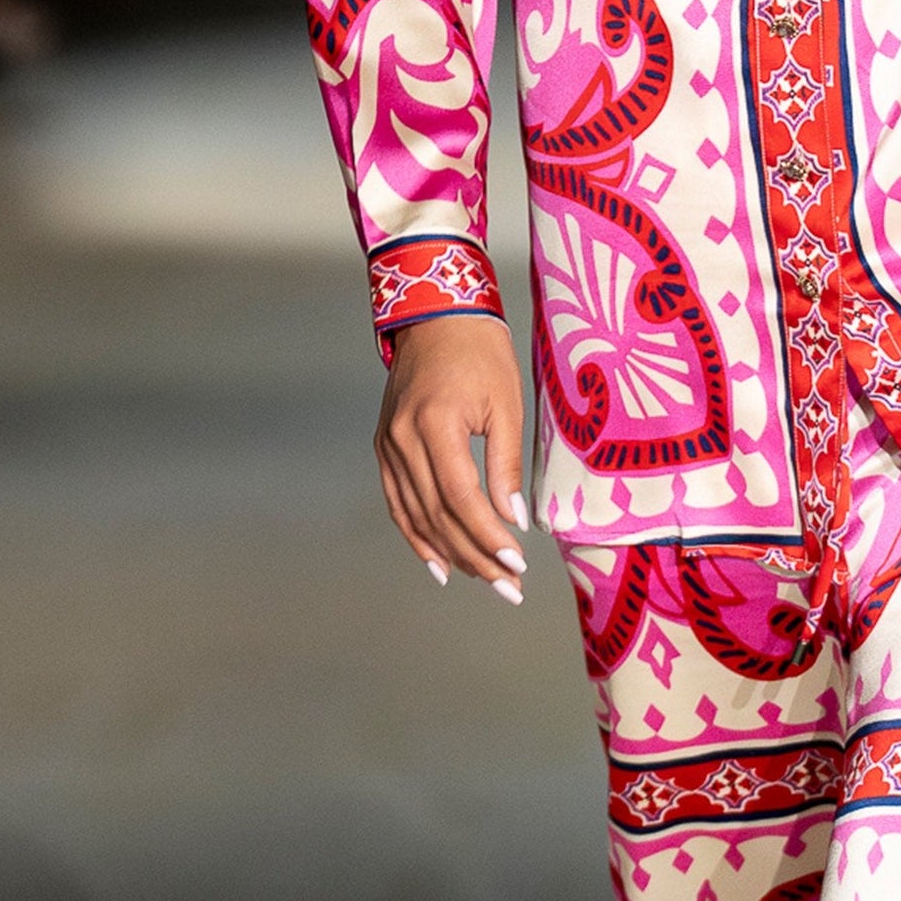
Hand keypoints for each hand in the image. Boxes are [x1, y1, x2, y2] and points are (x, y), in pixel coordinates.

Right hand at [374, 313, 529, 601]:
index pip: (461, 498)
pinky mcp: (384, 446)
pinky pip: (398, 502)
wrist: (435, 313)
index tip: (516, 563)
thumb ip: (507, 464)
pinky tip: (439, 564)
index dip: (487, 536)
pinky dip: (416, 536)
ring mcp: (387, 444)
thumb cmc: (480, 351)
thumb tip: (514, 519)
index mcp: (434, 424)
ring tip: (484, 580)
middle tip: (507, 587)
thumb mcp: (506, 403)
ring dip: (450, 554)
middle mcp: (402, 439)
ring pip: (416, 516)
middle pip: (437, 515)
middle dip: (474, 557)